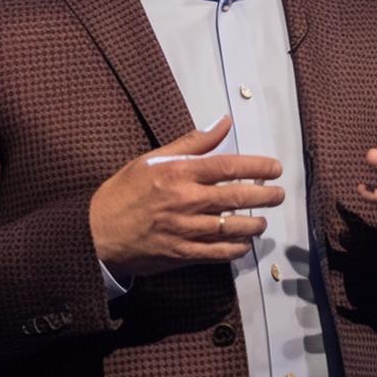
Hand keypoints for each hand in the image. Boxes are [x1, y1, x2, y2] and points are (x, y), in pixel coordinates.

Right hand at [89, 116, 284, 278]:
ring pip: (233, 228)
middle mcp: (186, 201)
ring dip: (254, 224)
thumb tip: (223, 122)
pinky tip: (243, 243)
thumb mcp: (153, 159)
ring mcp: (186, 230)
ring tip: (262, 220)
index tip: (274, 168)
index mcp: (179, 173)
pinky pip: (219, 253)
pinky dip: (236, 248)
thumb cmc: (124, 192)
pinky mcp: (183, 254)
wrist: (97, 232)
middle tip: (278, 194)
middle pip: (237, 197)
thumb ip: (193, 143)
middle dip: (265, 195)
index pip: (229, 165)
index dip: (257, 166)